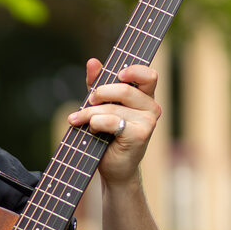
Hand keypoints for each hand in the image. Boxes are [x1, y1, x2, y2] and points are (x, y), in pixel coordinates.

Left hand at [66, 58, 161, 184]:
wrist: (113, 167)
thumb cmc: (108, 136)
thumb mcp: (101, 106)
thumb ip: (98, 84)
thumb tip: (93, 62)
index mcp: (145, 97)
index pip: (149, 75)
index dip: (134, 71)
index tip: (118, 73)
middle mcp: (151, 108)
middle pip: (125, 89)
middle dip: (100, 93)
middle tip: (88, 101)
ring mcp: (148, 122)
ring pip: (113, 107)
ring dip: (90, 113)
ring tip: (78, 120)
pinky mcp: (140, 135)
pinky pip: (112, 121)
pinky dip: (96, 123)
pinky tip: (91, 129)